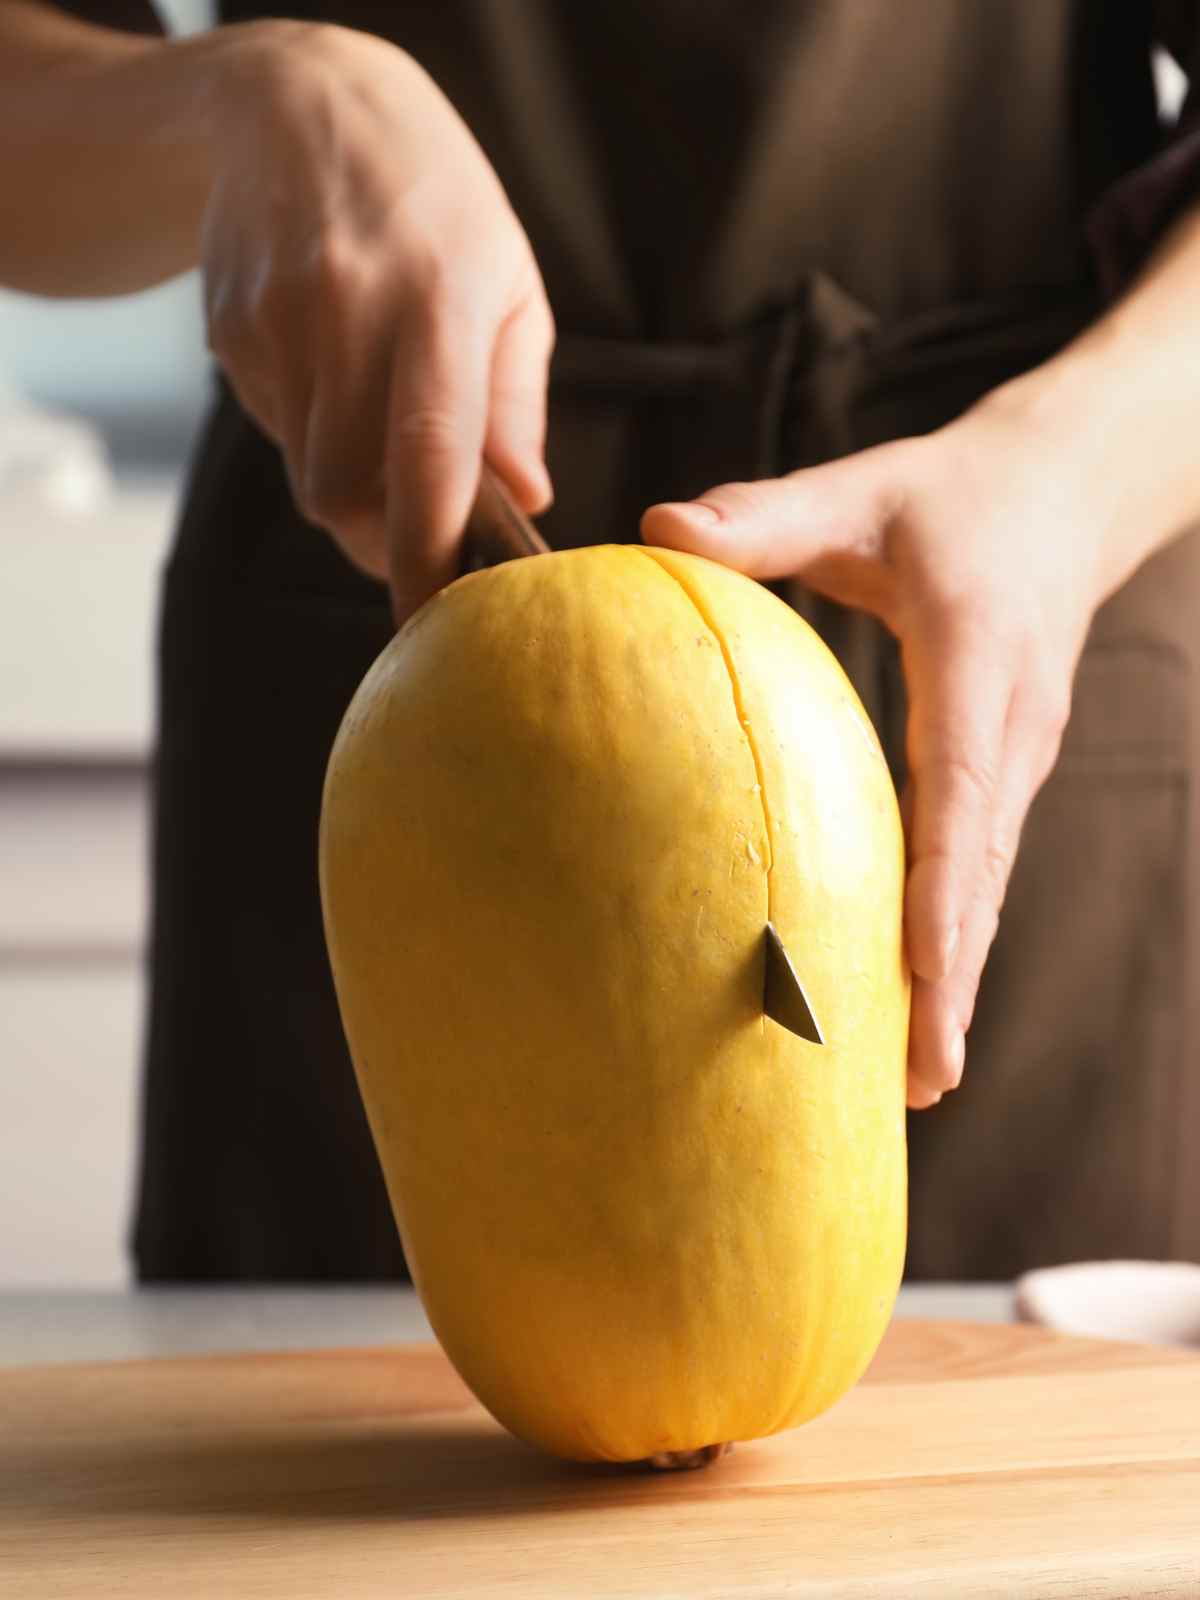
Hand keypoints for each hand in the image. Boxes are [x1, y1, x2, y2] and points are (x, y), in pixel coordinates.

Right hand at [201, 23, 553, 618]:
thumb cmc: (435, 203)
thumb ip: (516, 400)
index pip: (430, 454)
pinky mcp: (231, 332)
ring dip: (352, 490)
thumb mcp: (507, 280)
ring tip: (380, 423)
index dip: (430, 553)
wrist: (302, 106)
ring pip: (309, 476)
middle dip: (386, 537)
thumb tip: (526, 500)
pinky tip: (335, 371)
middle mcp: (349, 309)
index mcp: (439, 298)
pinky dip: (314, 436)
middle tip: (422, 529)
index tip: (438, 621)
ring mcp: (278, 320)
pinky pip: (278, 433)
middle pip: (349, 493)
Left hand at [642, 395, 1113, 1108]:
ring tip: (921, 1078)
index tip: (928, 968)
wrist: (1062, 495)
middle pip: (982, 868)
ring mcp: (1019, 757)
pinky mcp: (1004, 772)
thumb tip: (657, 529)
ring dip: (958, 978)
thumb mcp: (859, 491)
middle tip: (922, 1078)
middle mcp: (1013, 727)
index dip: (945, 882)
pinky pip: (978, 867)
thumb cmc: (947, 497)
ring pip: (986, 883)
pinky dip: (954, 939)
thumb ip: (766, 517)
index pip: (964, 785)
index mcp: (978, 659)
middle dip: (955, 975)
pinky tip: (921, 1002)